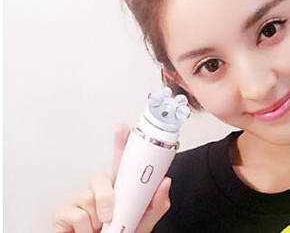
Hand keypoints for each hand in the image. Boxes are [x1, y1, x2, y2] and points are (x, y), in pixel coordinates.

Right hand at [52, 124, 171, 232]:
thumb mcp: (143, 221)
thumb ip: (157, 204)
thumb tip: (164, 182)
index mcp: (119, 190)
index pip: (120, 162)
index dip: (121, 143)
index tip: (124, 130)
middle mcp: (98, 191)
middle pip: (100, 177)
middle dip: (106, 195)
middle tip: (110, 214)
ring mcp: (80, 200)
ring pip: (90, 198)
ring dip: (98, 220)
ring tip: (99, 229)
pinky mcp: (63, 212)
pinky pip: (78, 214)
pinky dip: (85, 229)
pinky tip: (85, 232)